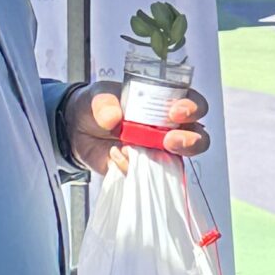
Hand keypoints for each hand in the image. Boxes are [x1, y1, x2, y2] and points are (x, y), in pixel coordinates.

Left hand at [62, 80, 211, 176]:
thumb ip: (104, 103)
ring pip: (180, 161)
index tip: (175, 111)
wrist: (77, 130)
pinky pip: (150, 178)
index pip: (193, 104)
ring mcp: (159, 152)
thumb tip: (113, 117)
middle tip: (170, 139)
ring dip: (169, 161)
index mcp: (166, 103)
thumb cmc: (97, 107)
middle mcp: (169, 129)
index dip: (192, 108)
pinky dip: (134, 170)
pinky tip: (118, 159)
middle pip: (197, 137)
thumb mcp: (98, 97)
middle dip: (190, 140)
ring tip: (149, 154)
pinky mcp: (145, 170)